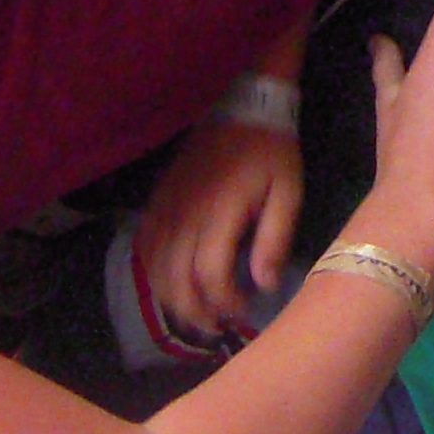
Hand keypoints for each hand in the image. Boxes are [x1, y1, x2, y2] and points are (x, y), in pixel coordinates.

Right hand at [135, 124, 303, 335]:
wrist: (243, 108)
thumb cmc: (271, 153)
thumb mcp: (288, 193)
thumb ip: (275, 239)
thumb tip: (264, 284)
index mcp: (221, 211)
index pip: (210, 273)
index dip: (224, 301)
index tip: (242, 310)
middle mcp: (186, 213)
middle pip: (176, 278)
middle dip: (195, 311)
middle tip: (216, 325)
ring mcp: (166, 207)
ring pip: (155, 267)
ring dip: (172, 299)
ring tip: (195, 314)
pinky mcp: (157, 201)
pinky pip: (144, 246)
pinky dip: (153, 272)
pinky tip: (168, 285)